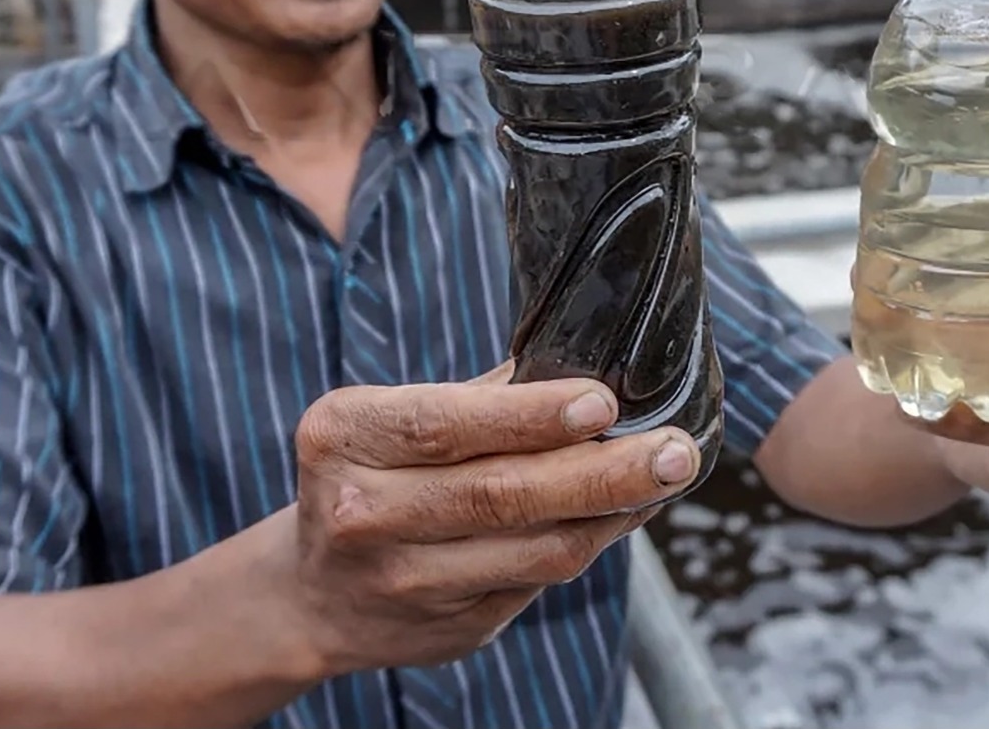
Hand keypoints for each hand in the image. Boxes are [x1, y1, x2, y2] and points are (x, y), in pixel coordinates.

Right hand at [280, 364, 698, 675]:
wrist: (314, 594)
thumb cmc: (376, 473)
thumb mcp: (394, 416)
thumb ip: (485, 392)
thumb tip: (593, 357)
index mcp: (344, 436)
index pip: (446, 424)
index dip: (530, 416)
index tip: (603, 401)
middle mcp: (362, 512)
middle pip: (501, 493)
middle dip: (603, 471)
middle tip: (673, 449)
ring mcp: (403, 582)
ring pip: (534, 549)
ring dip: (613, 513)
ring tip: (666, 476)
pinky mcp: (448, 630)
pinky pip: (540, 583)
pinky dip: (592, 545)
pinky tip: (624, 515)